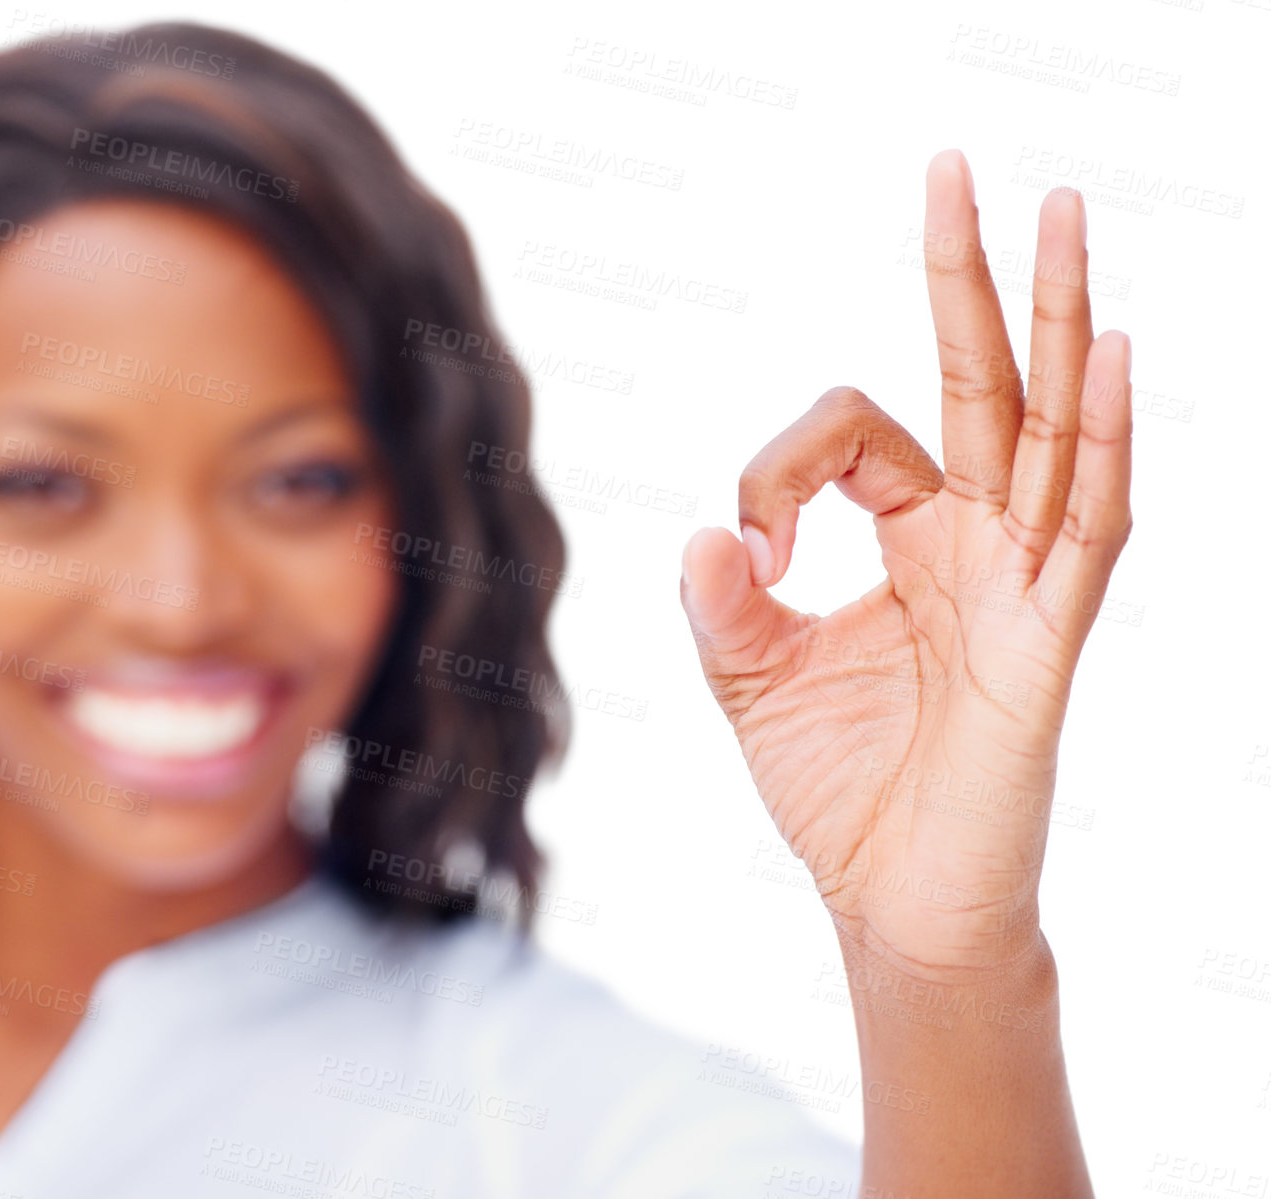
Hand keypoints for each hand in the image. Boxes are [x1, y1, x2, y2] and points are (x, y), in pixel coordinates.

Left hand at [679, 150, 1132, 981]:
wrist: (893, 904)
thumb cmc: (836, 789)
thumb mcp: (750, 680)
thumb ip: (721, 604)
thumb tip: (708, 530)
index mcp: (906, 539)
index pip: (852, 434)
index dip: (783, 464)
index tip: (749, 544)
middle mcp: (974, 542)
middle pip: (979, 381)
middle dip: (967, 275)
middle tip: (956, 166)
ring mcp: (1020, 584)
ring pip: (1049, 426)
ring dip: (1055, 318)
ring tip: (1059, 208)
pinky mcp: (1047, 641)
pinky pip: (1089, 526)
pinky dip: (1101, 442)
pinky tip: (1110, 351)